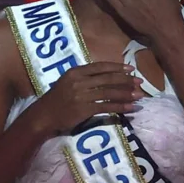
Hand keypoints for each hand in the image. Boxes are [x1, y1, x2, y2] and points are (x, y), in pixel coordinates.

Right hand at [30, 62, 144, 134]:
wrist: (43, 115)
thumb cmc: (56, 99)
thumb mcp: (68, 81)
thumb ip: (84, 78)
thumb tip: (106, 77)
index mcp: (76, 72)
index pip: (101, 67)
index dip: (117, 67)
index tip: (131, 69)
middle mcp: (79, 81)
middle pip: (108, 79)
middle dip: (126, 80)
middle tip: (140, 82)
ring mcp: (82, 96)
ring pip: (109, 92)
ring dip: (127, 94)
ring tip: (139, 96)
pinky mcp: (84, 110)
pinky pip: (107, 107)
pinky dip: (120, 107)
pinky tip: (131, 108)